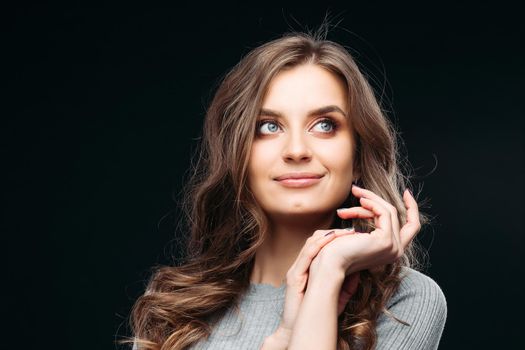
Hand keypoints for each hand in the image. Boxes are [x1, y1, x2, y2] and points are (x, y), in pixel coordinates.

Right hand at [263, 229, 352, 348]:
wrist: (298, 331)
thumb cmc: (316, 316)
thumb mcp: (337, 297)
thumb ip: (347, 284)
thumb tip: (361, 270)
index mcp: (308, 269)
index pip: (321, 246)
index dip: (336, 239)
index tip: (354, 235)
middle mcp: (300, 267)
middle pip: (315, 240)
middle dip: (333, 233)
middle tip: (351, 230)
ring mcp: (296, 271)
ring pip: (310, 244)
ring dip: (328, 236)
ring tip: (344, 232)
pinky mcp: (294, 277)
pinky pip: (306, 255)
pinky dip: (319, 245)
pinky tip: (331, 240)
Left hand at [311, 185, 420, 278]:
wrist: (330, 262)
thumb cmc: (337, 250)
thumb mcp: (358, 234)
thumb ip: (371, 222)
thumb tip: (369, 202)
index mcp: (391, 251)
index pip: (411, 227)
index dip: (412, 208)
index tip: (406, 192)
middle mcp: (397, 251)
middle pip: (396, 214)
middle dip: (377, 198)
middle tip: (356, 189)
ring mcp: (393, 247)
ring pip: (388, 211)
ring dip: (367, 200)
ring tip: (351, 198)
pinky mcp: (386, 240)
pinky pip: (383, 213)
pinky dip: (371, 203)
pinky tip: (359, 201)